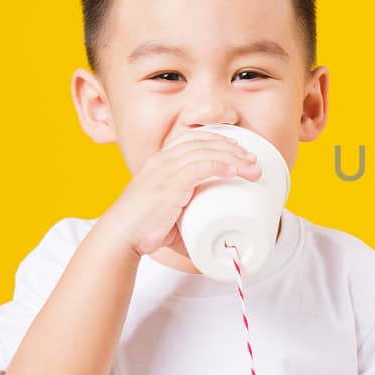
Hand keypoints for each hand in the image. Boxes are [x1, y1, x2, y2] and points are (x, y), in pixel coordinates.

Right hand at [100, 130, 262, 257]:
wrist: (122, 235)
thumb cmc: (144, 227)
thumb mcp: (169, 211)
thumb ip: (189, 215)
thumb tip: (214, 236)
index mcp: (161, 161)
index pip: (193, 138)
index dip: (218, 140)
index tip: (238, 150)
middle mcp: (163, 160)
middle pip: (205, 142)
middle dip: (233, 148)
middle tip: (252, 160)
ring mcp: (166, 170)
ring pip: (207, 153)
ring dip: (234, 158)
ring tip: (252, 168)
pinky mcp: (170, 184)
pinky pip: (200, 167)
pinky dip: (220, 166)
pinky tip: (235, 172)